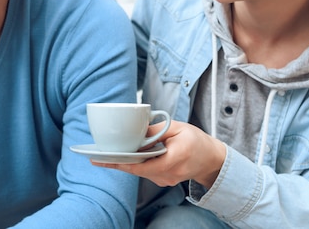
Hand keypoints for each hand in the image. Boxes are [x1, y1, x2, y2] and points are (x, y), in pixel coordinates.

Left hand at [93, 121, 226, 188]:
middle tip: (97, 157)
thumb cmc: (197, 141)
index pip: (142, 165)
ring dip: (127, 162)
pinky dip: (137, 163)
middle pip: (137, 169)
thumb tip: (135, 131)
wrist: (211, 160)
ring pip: (140, 171)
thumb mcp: (178, 128)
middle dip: (119, 162)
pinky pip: (146, 172)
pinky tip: (129, 156)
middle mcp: (168, 174)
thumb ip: (156, 129)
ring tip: (109, 155)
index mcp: (173, 159)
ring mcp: (166, 180)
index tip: (103, 160)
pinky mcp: (164, 180)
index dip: (121, 163)